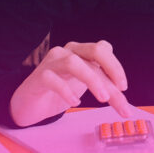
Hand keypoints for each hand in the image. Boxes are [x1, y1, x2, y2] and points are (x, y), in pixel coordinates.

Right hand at [9, 40, 133, 126]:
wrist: (29, 105)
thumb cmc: (58, 92)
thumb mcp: (84, 86)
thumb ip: (102, 84)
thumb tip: (124, 98)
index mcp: (80, 52)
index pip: (103, 49)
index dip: (116, 66)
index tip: (123, 88)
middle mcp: (67, 52)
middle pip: (95, 51)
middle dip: (112, 70)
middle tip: (120, 92)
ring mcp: (52, 62)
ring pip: (74, 63)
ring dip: (92, 80)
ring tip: (102, 99)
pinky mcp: (39, 76)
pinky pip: (52, 79)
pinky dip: (66, 91)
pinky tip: (75, 102)